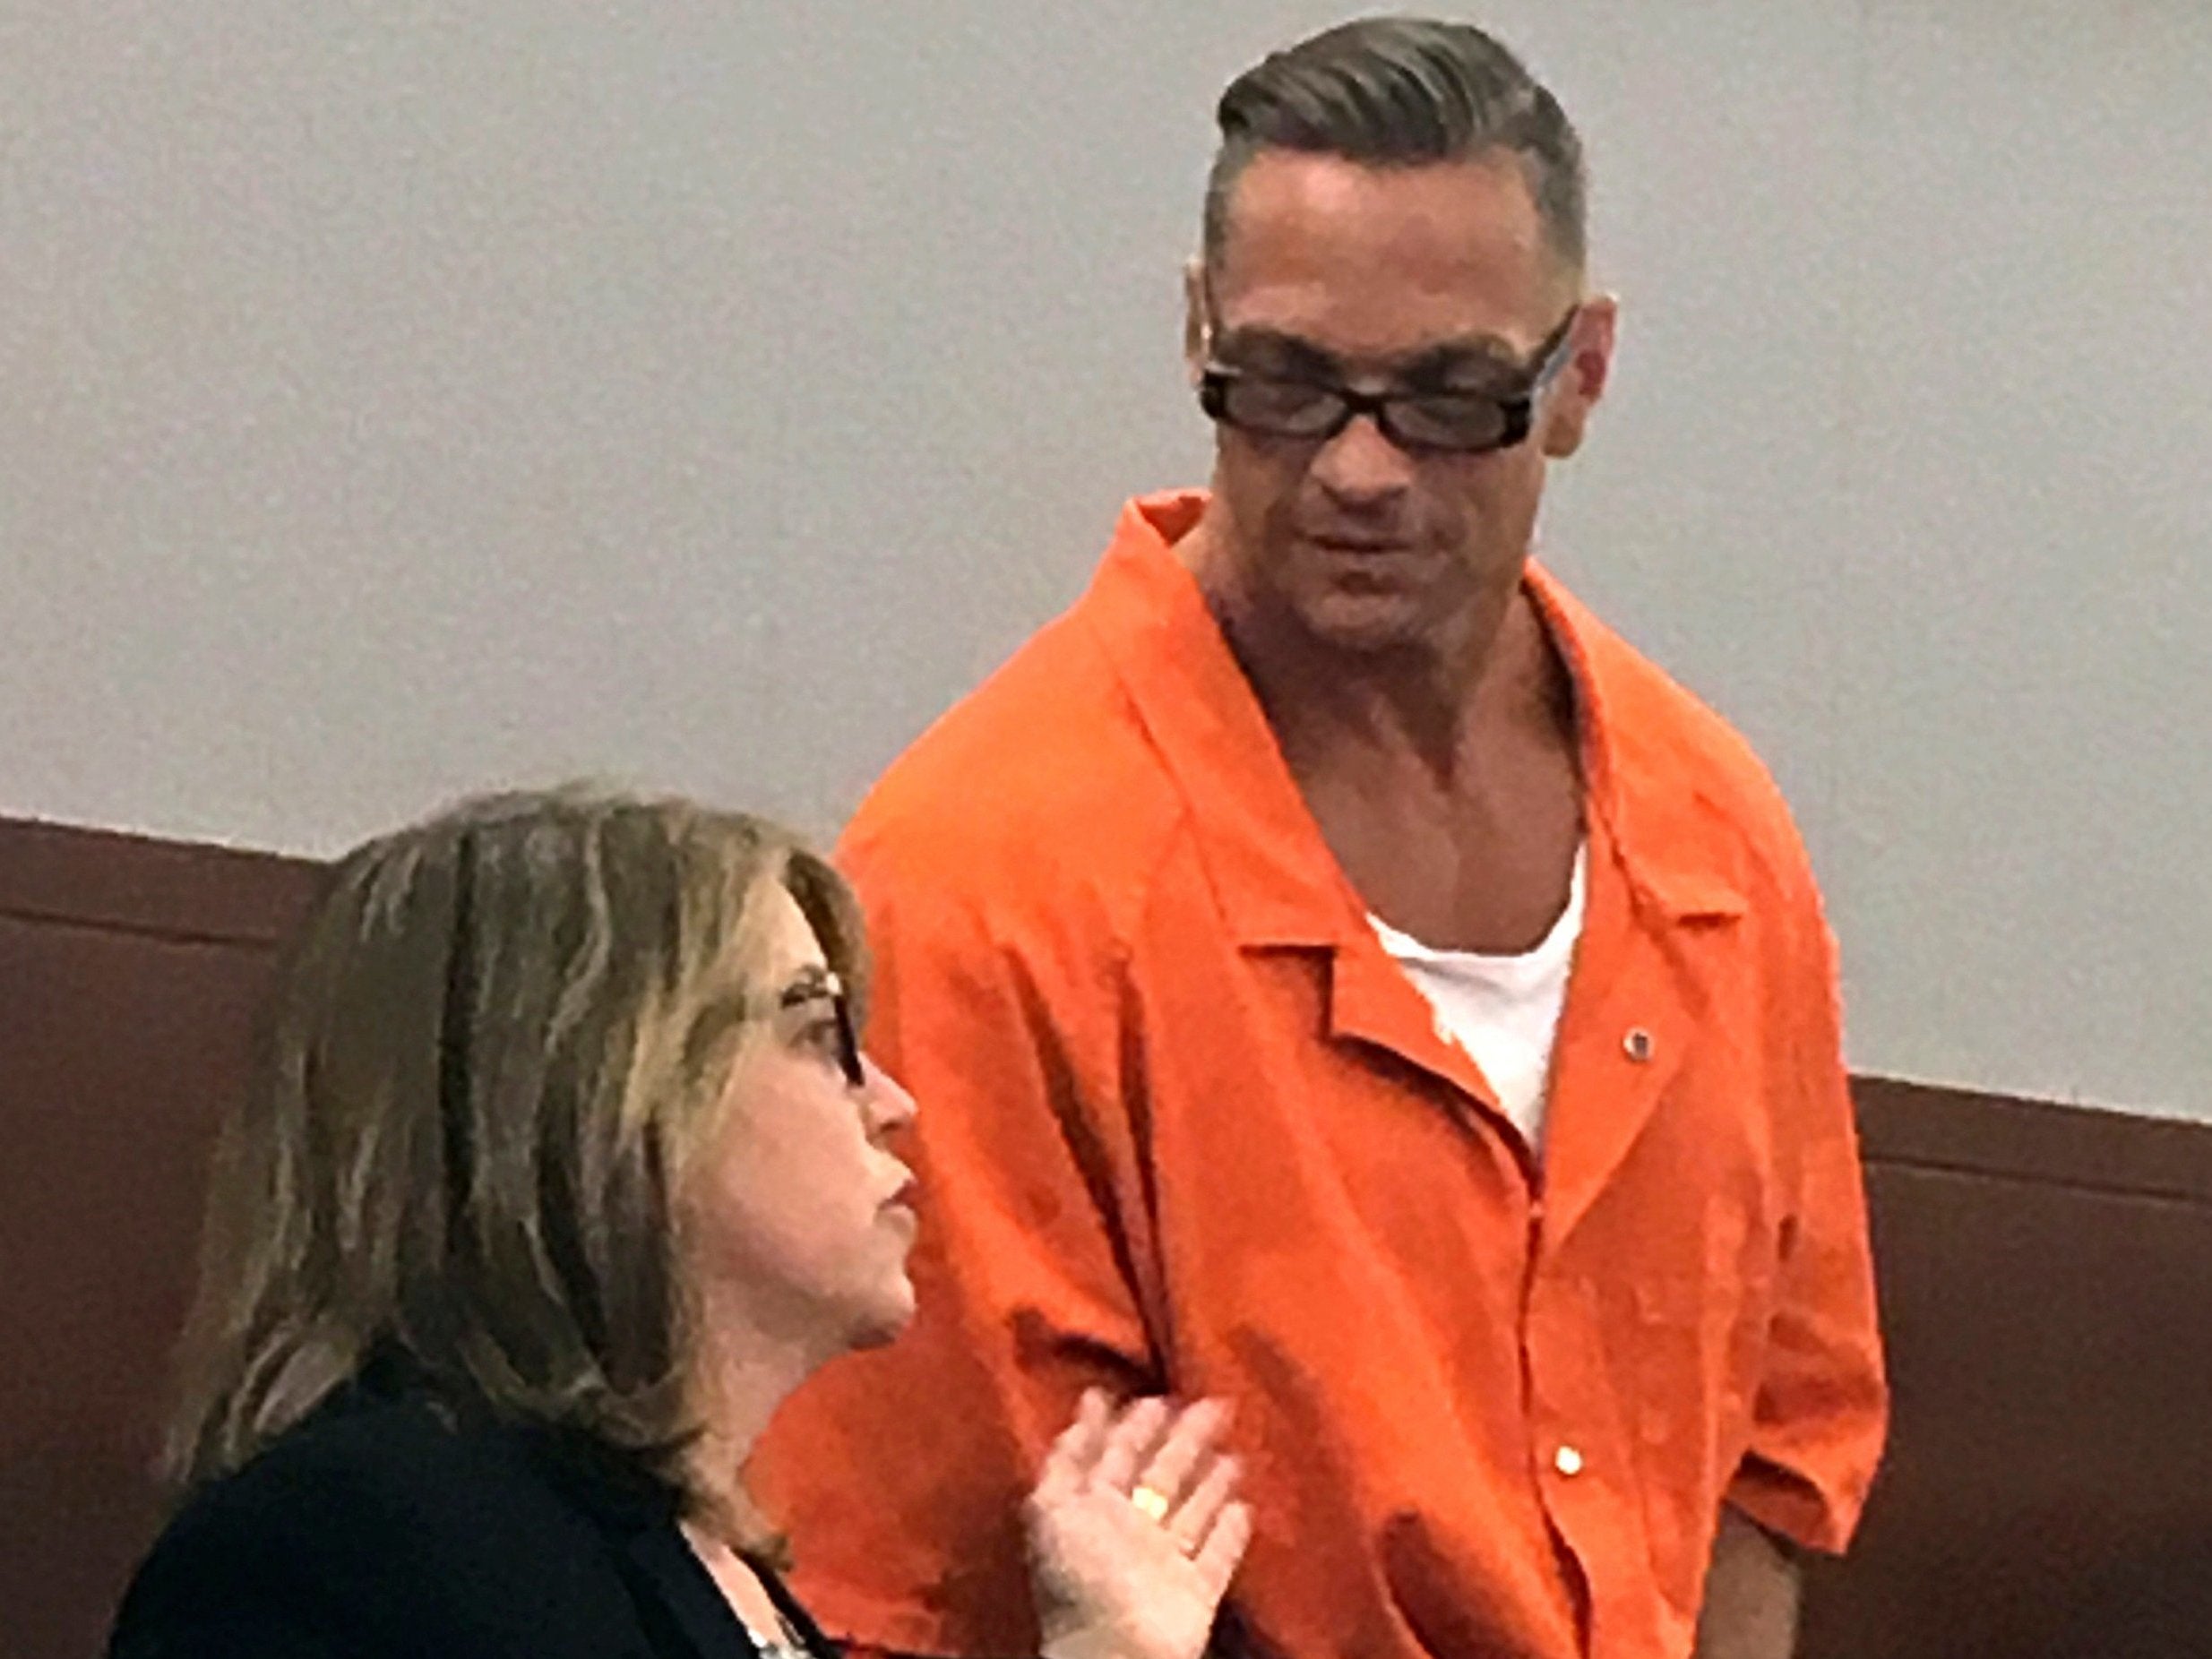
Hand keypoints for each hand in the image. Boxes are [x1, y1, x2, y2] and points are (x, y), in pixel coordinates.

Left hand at [1025, 1390, 1252, 1658]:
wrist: (1115, 1651)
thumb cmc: (1081, 1576)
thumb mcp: (1055, 1506)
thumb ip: (1069, 1458)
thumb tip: (1088, 1402)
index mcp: (1091, 1509)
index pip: (1110, 1455)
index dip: (1125, 1426)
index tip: (1145, 1394)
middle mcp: (1128, 1531)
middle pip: (1159, 1474)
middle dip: (1180, 1439)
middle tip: (1207, 1403)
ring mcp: (1163, 1562)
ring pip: (1190, 1511)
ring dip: (1210, 1482)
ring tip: (1232, 1450)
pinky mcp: (1196, 1591)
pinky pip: (1216, 1556)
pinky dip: (1230, 1533)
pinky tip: (1245, 1506)